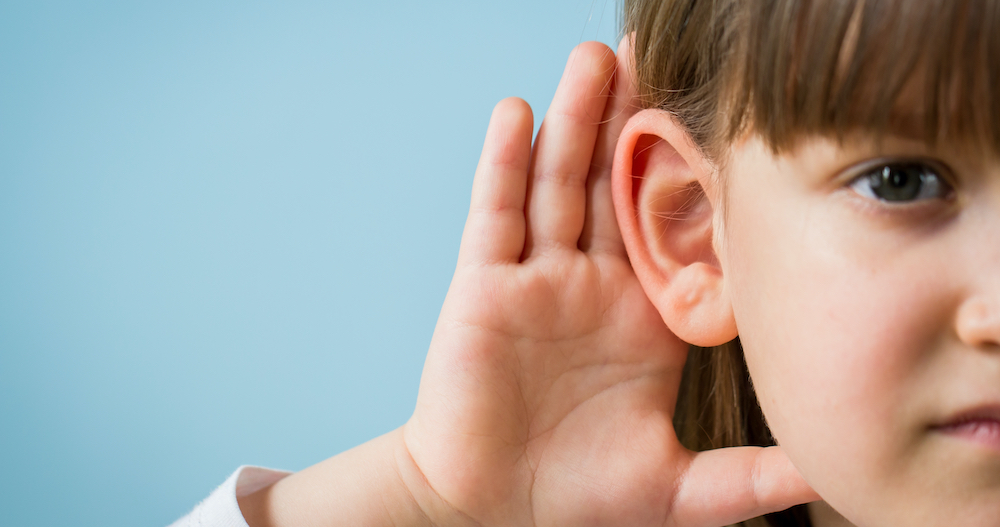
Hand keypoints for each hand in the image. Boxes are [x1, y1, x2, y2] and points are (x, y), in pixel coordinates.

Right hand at [401, 40, 817, 525]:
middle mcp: (591, 286)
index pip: (673, 230)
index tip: (720, 121)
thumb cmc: (575, 497)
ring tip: (595, 58)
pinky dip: (504, 164)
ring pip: (557, 183)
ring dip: (575, 120)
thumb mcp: (677, 489)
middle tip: (653, 55)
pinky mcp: (484, 287)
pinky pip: (496, 216)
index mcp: (642, 318)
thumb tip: (826, 475)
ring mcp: (535, 279)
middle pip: (614, 186)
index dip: (694, 175)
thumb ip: (749, 480)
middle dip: (631, 121)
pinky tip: (519, 113)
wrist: (487, 511)